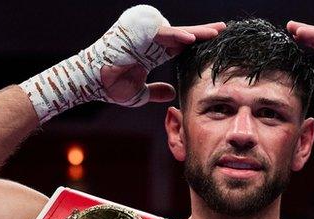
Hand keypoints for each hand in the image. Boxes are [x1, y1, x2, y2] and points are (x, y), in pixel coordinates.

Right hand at [102, 21, 224, 103]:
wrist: (89, 83)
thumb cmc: (109, 86)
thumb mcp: (139, 94)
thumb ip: (156, 92)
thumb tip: (172, 93)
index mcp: (151, 52)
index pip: (179, 46)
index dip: (196, 44)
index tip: (215, 44)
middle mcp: (149, 41)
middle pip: (182, 35)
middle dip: (203, 33)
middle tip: (223, 29)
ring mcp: (143, 35)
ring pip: (176, 32)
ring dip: (196, 32)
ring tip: (215, 33)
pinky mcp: (137, 34)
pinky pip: (161, 33)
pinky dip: (176, 35)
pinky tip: (192, 39)